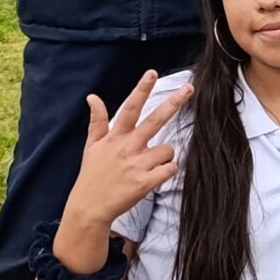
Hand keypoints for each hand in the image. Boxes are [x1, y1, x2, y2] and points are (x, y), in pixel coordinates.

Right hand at [63, 70, 190, 232]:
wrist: (89, 208)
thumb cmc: (92, 174)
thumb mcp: (91, 146)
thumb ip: (97, 121)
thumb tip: (92, 97)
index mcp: (116, 137)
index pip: (130, 107)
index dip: (141, 89)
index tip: (152, 72)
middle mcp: (128, 147)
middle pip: (155, 120)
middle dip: (173, 103)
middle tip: (189, 88)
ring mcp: (137, 165)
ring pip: (168, 149)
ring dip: (165, 155)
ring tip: (149, 164)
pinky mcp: (145, 183)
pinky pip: (170, 169)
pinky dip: (168, 170)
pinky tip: (156, 175)